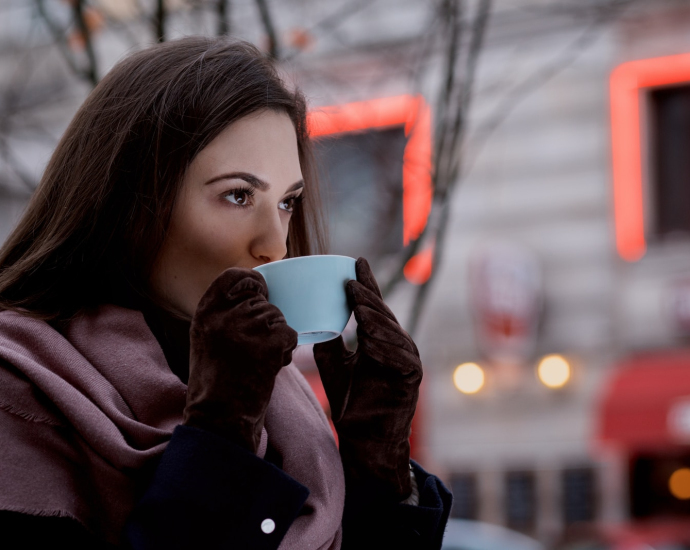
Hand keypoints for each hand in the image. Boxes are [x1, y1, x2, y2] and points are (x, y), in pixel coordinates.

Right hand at [183, 268, 297, 451]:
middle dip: (266, 322)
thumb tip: (256, 295)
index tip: (258, 293)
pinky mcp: (270, 342)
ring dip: (275, 340)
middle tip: (251, 350)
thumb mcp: (206, 339)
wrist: (219, 419)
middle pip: (263, 301)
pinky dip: (285, 352)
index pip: (236, 276)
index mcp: (206, 311)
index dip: (252, 283)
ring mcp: (248, 327)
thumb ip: (225, 314)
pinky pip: (290, 335)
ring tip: (256, 362)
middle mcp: (225, 314)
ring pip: (278, 318)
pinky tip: (267, 369)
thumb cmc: (215, 383)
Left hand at [313, 258, 422, 501]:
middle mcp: (396, 345)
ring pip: (391, 332)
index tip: (356, 262)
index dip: (366, 284)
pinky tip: (370, 338)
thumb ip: (330, 342)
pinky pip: (401, 357)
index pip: (372, 306)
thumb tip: (316, 316)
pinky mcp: (411, 377)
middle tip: (352, 281)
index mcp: (379, 340)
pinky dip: (385, 346)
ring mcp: (406, 360)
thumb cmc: (351, 402)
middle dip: (367, 296)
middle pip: (382, 315)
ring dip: (374, 317)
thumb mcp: (334, 365)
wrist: (362, 438)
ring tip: (358, 303)